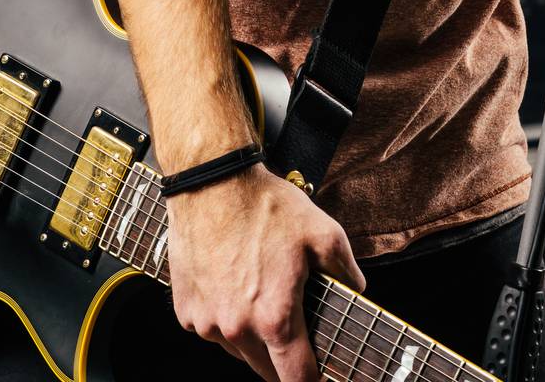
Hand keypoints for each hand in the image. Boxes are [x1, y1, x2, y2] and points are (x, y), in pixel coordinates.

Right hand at [167, 164, 365, 380]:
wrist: (212, 183)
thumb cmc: (264, 206)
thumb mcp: (322, 232)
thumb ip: (345, 269)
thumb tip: (357, 289)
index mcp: (275, 317)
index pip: (297, 378)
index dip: (314, 381)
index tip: (320, 376)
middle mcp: (238, 328)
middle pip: (267, 370)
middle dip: (284, 358)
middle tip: (294, 330)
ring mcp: (208, 324)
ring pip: (238, 351)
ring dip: (253, 338)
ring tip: (261, 296)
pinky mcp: (187, 313)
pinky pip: (212, 330)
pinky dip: (225, 319)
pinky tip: (234, 287)